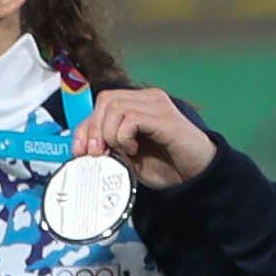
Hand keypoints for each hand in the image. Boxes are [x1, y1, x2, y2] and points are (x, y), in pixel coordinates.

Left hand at [72, 86, 217, 189]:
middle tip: (98, 152)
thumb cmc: (167, 165)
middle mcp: (149, 99)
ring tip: (123, 151)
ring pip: (115, 107)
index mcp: (139, 104)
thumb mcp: (127, 156)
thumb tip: (83, 146)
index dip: (84, 127)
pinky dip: (124, 137)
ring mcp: (158, 105)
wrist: (196, 176)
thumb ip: (109, 145)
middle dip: (93, 129)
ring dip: (109, 134)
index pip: (102, 103)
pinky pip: (130, 119)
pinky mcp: (165, 117)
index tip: (79, 150)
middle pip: (105, 100)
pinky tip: (135, 150)